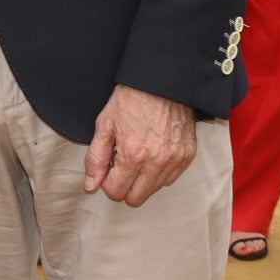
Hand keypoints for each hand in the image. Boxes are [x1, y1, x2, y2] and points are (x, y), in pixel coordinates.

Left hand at [82, 85, 196, 207]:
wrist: (160, 81)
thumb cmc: (131, 99)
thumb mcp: (105, 125)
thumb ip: (95, 158)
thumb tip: (92, 184)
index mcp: (133, 155)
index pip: (116, 192)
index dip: (107, 182)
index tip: (108, 167)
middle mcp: (157, 162)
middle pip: (136, 198)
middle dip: (124, 185)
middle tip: (121, 164)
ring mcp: (175, 160)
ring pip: (154, 189)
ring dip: (143, 179)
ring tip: (138, 154)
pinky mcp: (187, 155)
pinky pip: (171, 178)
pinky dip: (159, 172)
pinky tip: (152, 153)